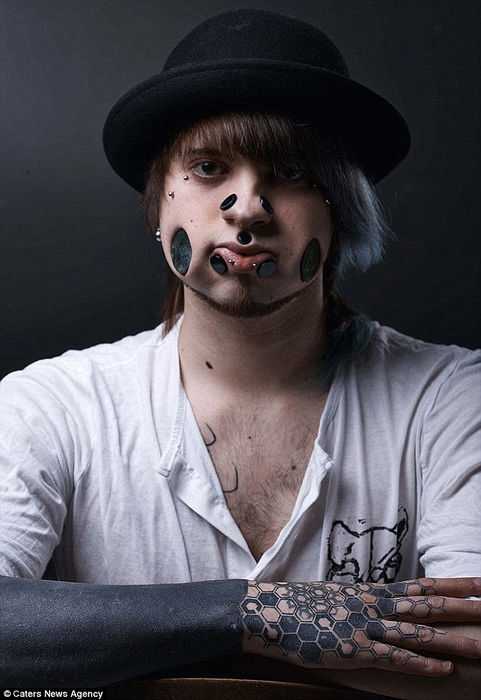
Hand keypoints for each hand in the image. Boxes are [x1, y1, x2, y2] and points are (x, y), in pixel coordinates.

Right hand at [240, 577, 480, 676]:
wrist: (269, 611)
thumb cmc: (302, 605)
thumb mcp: (338, 597)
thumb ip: (363, 602)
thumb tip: (383, 604)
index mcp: (371, 592)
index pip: (421, 586)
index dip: (453, 585)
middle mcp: (374, 605)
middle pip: (428, 605)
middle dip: (464, 606)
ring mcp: (365, 626)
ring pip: (418, 632)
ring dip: (454, 640)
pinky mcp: (353, 650)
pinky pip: (393, 657)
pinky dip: (420, 663)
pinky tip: (443, 669)